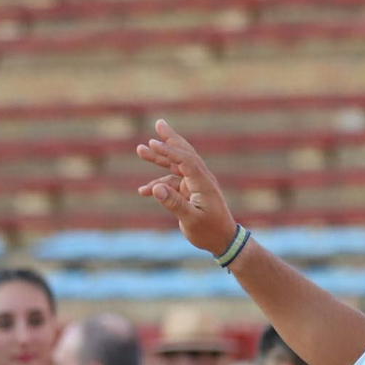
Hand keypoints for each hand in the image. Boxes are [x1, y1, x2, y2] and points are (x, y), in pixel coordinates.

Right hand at [137, 121, 239, 254]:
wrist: (223, 241)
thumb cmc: (210, 232)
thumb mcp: (191, 220)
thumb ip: (174, 203)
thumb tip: (155, 187)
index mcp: (203, 183)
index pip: (185, 160)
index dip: (169, 151)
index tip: (153, 142)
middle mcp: (200, 179)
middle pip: (184, 154)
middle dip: (170, 139)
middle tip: (159, 123)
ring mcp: (195, 185)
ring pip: (176, 166)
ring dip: (160, 158)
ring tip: (141, 149)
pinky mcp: (190, 192)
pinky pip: (172, 183)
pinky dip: (159, 185)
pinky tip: (143, 191)